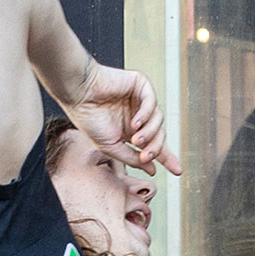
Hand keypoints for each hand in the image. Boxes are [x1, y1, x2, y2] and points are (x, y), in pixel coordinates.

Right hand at [66, 60, 182, 176]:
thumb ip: (132, 158)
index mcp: (131, 131)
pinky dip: (146, 115)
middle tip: (146, 156)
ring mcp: (139, 100)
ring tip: (135, 139)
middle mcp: (137, 116)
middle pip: (160, 135)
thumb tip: (152, 168)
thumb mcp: (111, 147)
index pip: (154, 144)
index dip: (166, 157)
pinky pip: (152, 102)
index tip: (177, 170)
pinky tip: (135, 122)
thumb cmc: (88, 118)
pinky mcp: (140, 85)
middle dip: (156, 148)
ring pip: (159, 120)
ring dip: (149, 133)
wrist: (78, 94)